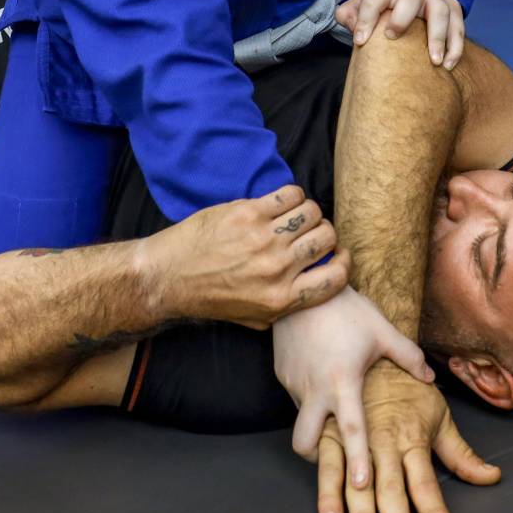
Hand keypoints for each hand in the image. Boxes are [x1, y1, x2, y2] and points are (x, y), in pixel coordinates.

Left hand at [146, 185, 347, 329]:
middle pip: (326, 238)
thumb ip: (291, 305)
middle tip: (309, 233)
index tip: (337, 254)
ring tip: (294, 217)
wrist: (169, 277)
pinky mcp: (247, 213)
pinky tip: (281, 204)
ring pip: (312, 212)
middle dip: (323, 233)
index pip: (337, 276)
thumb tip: (322, 281)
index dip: (343, 261)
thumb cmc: (212, 298)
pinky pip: (290, 194)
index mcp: (282, 299)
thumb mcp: (256, 319)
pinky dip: (292, 195)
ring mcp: (263, 239)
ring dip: (308, 213)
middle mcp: (277, 269)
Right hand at [273, 287, 432, 487]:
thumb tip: (429, 378)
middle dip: (315, 461)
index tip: (364, 484)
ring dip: (314, 428)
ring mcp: (294, 383)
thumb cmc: (347, 308)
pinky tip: (319, 385)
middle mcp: (315, 389)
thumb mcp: (382, 331)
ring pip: (300, 419)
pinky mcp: (281, 373)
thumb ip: (408, 357)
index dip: (358, 459)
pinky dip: (306, 401)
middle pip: (306, 442)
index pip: (351, 430)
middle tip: (332, 467)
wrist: (304, 284)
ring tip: (330, 423)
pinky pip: (295, 397)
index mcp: (343, 381)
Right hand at [316, 364, 499, 512]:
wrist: (365, 341)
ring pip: (355, 483)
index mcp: (410, 436)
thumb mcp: (439, 414)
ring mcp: (354, 438)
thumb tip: (493, 477)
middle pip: (390, 487)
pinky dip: (326, 493)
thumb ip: (461, 452)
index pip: (424, 481)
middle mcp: (382, 440)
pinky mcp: (330, 434)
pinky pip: (326, 467)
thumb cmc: (405, 383)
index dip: (434, 511)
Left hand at [335, 0, 464, 68]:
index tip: (360, 41)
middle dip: (402, 17)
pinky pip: (458, 27)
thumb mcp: (362, 8)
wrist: (411, 1)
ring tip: (434, 62)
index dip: (366, 17)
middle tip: (392, 38)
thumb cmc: (382, 11)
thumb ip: (350, 14)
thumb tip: (351, 23)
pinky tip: (447, 66)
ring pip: (442, 12)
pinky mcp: (453, 10)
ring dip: (438, 36)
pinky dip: (456, 47)